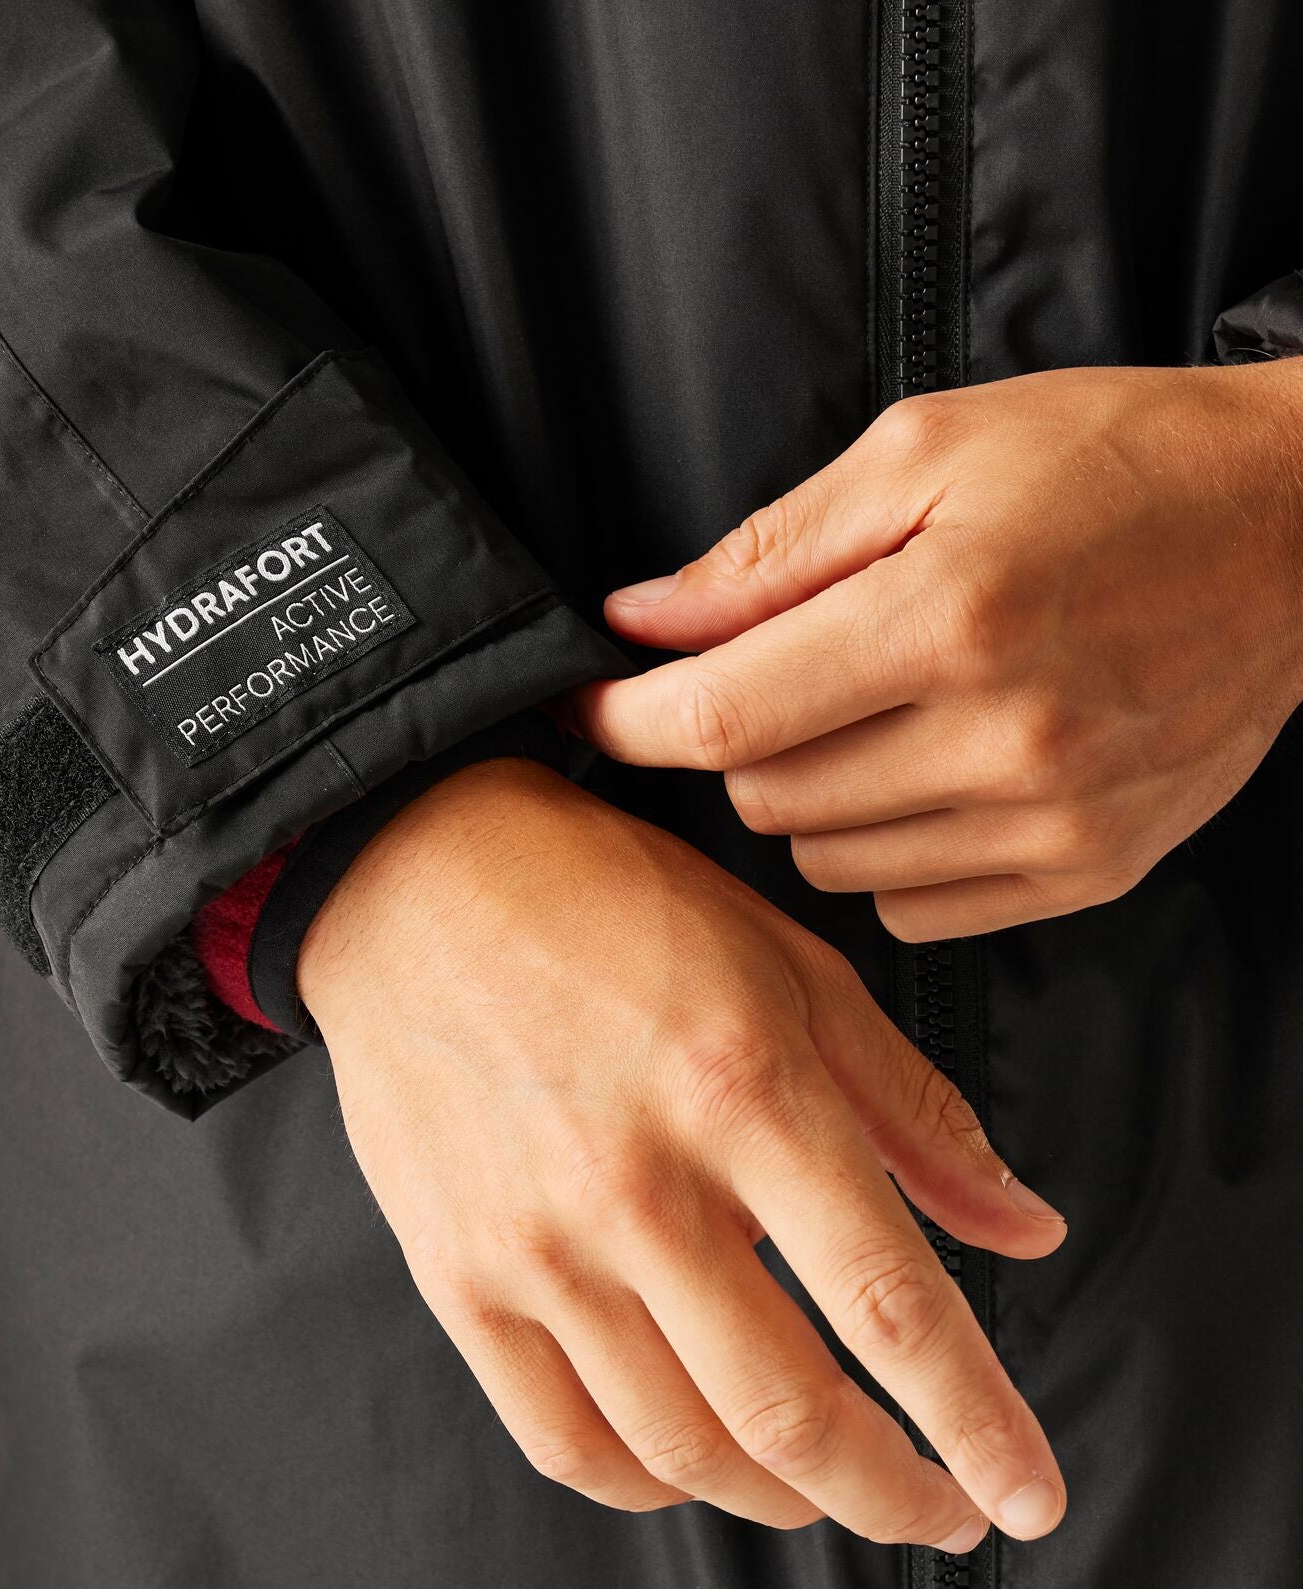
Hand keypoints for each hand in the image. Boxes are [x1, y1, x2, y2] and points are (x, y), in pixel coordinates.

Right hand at [299, 758, 1066, 1550]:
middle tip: (941, 1512)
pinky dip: (648, 1487)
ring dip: (784, 1499)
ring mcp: (536, 1241)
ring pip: (681, 1449)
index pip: (889, 1302)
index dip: (978, 1422)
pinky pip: (562, 1438)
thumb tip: (1023, 1226)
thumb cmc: (606, 903)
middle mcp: (638, 1183)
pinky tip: (692, 1465)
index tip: (1026, 1492)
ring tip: (828, 1484)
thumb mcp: (788, 963)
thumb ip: (912, 1107)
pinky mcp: (457, 1274)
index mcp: (742, 1088)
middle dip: (894, 1496)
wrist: (419, 879)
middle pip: (790, 1412)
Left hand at [575, 360, 1302, 939]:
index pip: (719, 717)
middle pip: (763, 798)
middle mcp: (1002, 737)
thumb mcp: (923, 453)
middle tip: (773, 674)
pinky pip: (911, 906)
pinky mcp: (1090, 868)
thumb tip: (642, 618)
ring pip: (826, 860)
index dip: (623, 722)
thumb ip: (768, 551)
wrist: (1298, 527)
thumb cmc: (1111, 463)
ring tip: (868, 711)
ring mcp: (1053, 819)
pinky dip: (885, 850)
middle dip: (735, 738)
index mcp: (945, 615)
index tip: (585, 709)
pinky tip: (926, 773)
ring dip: (809, 794)